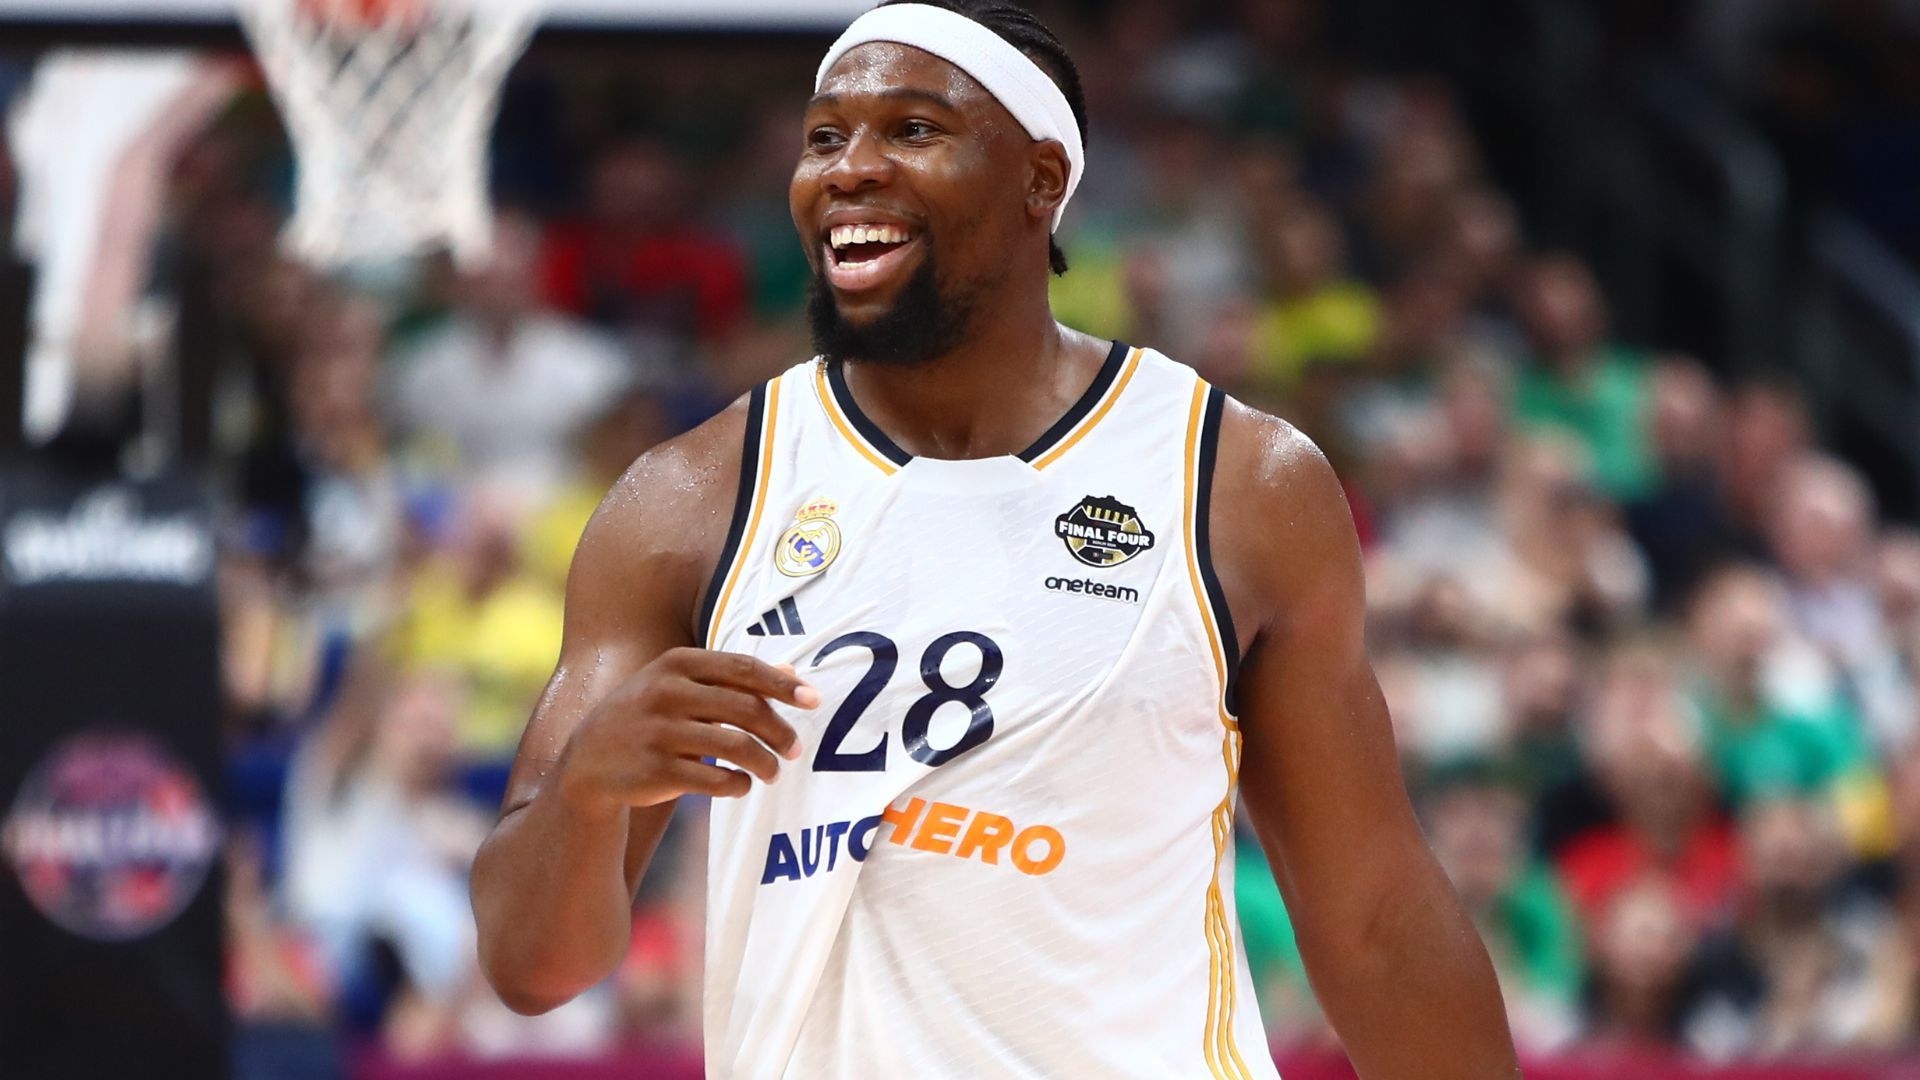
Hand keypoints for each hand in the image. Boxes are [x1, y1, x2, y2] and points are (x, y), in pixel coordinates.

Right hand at [555, 648, 819, 811]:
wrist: (586, 764)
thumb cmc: (647, 719)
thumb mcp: (679, 687)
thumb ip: (733, 680)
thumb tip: (793, 675)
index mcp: (676, 664)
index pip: (743, 668)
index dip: (782, 684)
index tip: (814, 700)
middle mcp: (666, 693)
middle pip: (746, 708)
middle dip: (780, 731)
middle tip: (796, 750)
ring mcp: (659, 732)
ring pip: (736, 746)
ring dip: (764, 763)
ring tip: (773, 773)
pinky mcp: (656, 771)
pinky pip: (715, 780)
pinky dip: (737, 785)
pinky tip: (741, 786)